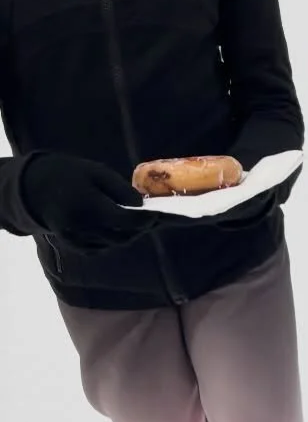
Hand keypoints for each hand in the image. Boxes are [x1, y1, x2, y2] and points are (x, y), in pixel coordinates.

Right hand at [19, 153, 157, 252]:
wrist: (35, 188)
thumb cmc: (71, 175)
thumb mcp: (98, 172)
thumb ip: (120, 189)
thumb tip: (141, 205)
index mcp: (88, 206)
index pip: (125, 220)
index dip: (145, 220)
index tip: (158, 215)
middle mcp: (81, 227)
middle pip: (122, 235)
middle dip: (140, 228)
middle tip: (153, 219)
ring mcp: (75, 238)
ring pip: (113, 244)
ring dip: (129, 235)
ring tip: (139, 223)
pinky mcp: (71, 245)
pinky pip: (99, 248)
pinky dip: (112, 241)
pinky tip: (118, 229)